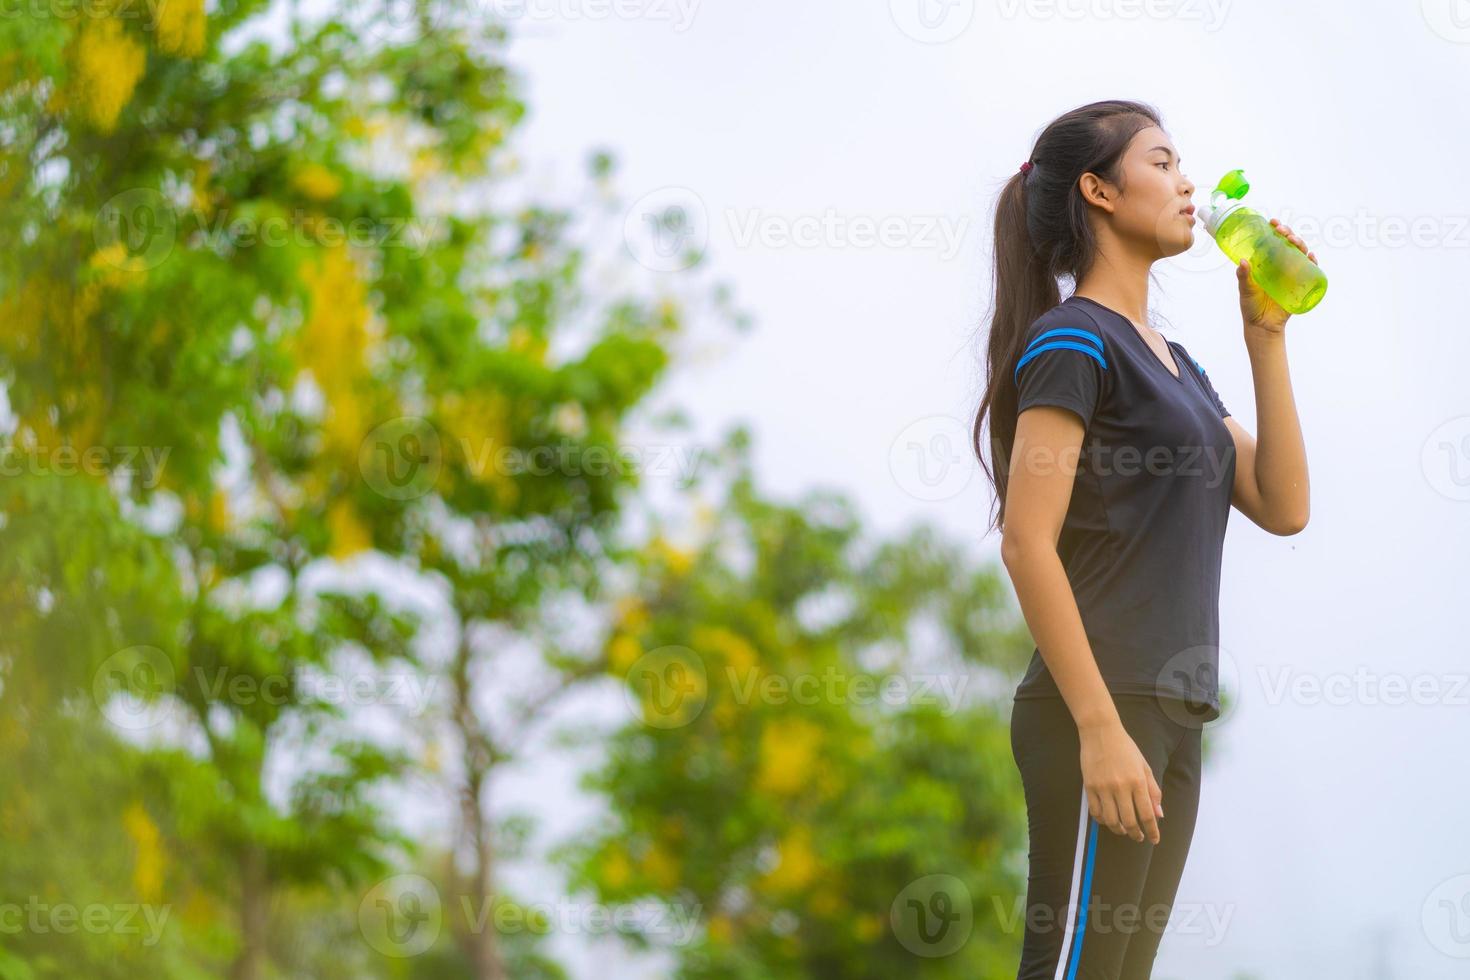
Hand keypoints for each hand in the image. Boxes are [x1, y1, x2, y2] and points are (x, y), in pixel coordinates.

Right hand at [1078, 720, 1162, 843]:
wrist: (1100, 731)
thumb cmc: (1125, 747)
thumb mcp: (1144, 766)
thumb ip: (1153, 790)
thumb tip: (1159, 814)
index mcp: (1138, 781)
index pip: (1147, 814)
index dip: (1152, 831)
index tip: (1154, 840)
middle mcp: (1121, 787)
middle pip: (1129, 821)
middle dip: (1136, 834)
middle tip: (1138, 837)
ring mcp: (1103, 787)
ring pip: (1111, 820)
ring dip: (1119, 830)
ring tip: (1123, 830)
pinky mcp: (1089, 787)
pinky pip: (1095, 812)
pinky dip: (1102, 820)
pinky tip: (1107, 820)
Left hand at [1236, 217, 1317, 335]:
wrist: (1262, 326)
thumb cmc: (1251, 307)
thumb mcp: (1246, 290)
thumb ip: (1244, 277)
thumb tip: (1242, 261)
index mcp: (1267, 263)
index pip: (1273, 241)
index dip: (1275, 230)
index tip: (1273, 222)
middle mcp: (1280, 265)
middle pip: (1289, 244)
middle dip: (1288, 234)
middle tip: (1282, 231)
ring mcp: (1292, 274)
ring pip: (1300, 254)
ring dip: (1300, 244)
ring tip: (1295, 241)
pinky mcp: (1300, 285)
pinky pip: (1310, 271)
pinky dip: (1313, 262)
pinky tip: (1311, 257)